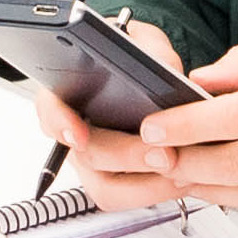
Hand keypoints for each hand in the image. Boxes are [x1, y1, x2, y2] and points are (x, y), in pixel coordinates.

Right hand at [31, 22, 194, 210]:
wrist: (144, 75)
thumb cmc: (135, 54)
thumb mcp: (142, 40)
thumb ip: (150, 48)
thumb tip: (164, 68)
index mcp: (68, 93)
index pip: (50, 109)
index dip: (61, 124)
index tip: (78, 135)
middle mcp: (76, 133)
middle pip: (88, 156)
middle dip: (128, 157)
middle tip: (165, 154)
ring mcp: (95, 161)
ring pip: (107, 189)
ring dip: (147, 185)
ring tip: (184, 170)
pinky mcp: (118, 180)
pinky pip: (130, 197)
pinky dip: (159, 191)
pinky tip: (187, 177)